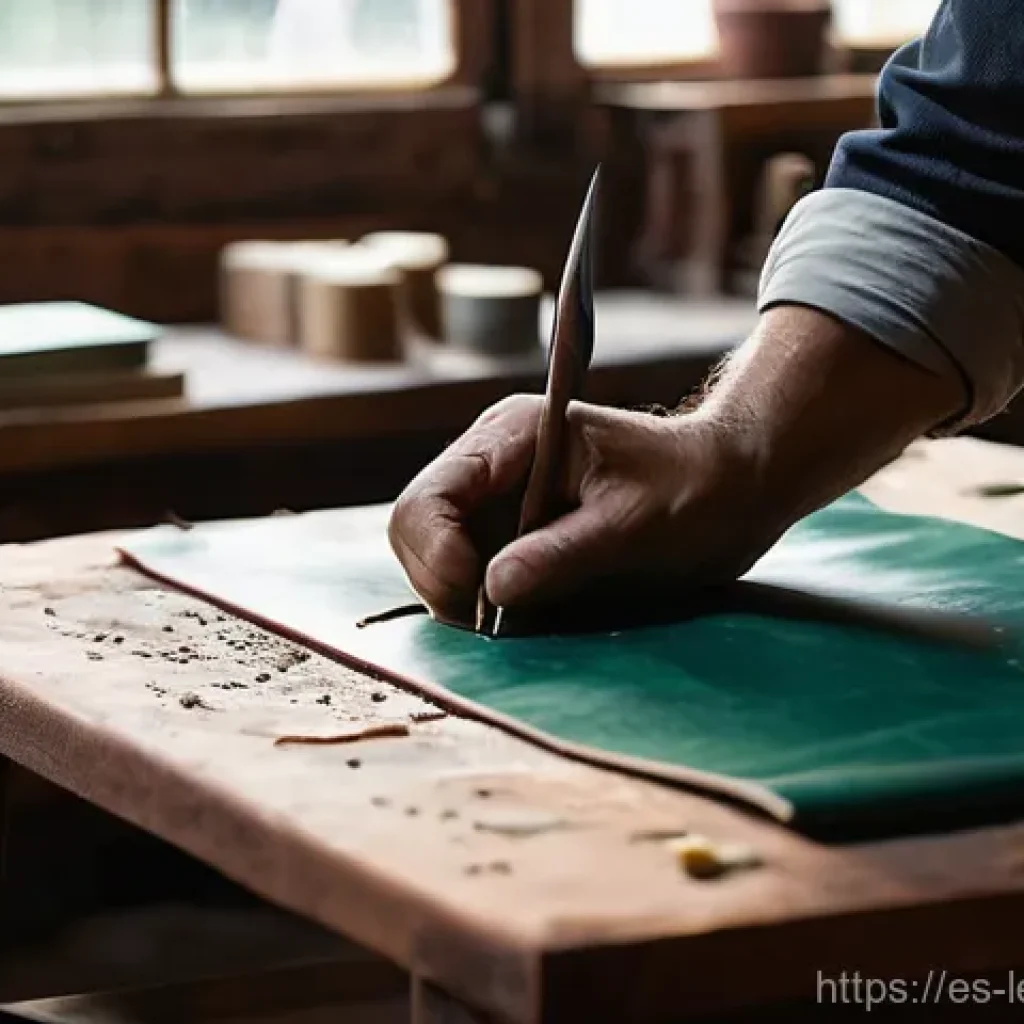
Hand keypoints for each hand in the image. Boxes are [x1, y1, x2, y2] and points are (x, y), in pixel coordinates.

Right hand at [388, 306, 963, 625]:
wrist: (727, 485)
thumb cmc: (691, 489)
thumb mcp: (633, 524)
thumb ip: (562, 552)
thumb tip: (492, 590)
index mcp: (515, 436)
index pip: (430, 496)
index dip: (440, 555)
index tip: (485, 600)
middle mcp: (491, 459)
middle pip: (415, 527)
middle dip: (443, 581)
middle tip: (497, 621)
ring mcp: (495, 493)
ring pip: (431, 553)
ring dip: (459, 595)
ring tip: (518, 616)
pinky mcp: (507, 524)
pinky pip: (465, 567)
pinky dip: (479, 599)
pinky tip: (523, 609)